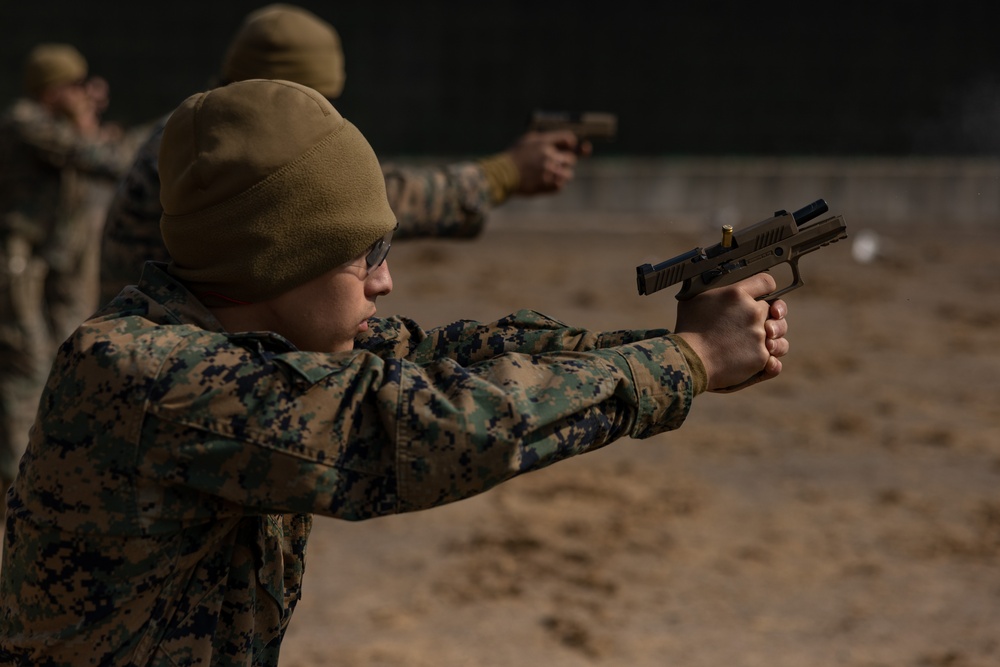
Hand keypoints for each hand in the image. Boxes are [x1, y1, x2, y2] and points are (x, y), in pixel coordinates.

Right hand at [504, 130, 591, 194]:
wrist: (502, 176)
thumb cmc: (512, 158)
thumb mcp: (525, 141)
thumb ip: (542, 139)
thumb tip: (558, 139)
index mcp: (544, 142)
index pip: (569, 139)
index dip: (571, 143)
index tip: (570, 146)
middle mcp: (549, 156)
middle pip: (571, 158)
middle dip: (565, 161)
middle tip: (556, 163)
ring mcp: (549, 172)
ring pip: (568, 174)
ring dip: (561, 175)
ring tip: (550, 175)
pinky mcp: (548, 186)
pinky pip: (560, 186)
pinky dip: (555, 186)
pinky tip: (545, 183)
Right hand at [673, 273, 788, 391]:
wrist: (690, 361)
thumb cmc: (688, 330)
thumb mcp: (694, 298)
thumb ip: (714, 291)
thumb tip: (718, 290)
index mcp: (737, 294)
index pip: (766, 282)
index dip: (765, 288)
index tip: (762, 295)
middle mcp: (753, 312)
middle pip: (772, 308)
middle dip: (766, 315)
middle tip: (754, 323)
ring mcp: (759, 335)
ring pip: (778, 332)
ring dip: (773, 337)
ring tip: (762, 342)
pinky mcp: (762, 356)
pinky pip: (774, 357)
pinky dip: (769, 361)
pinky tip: (762, 361)